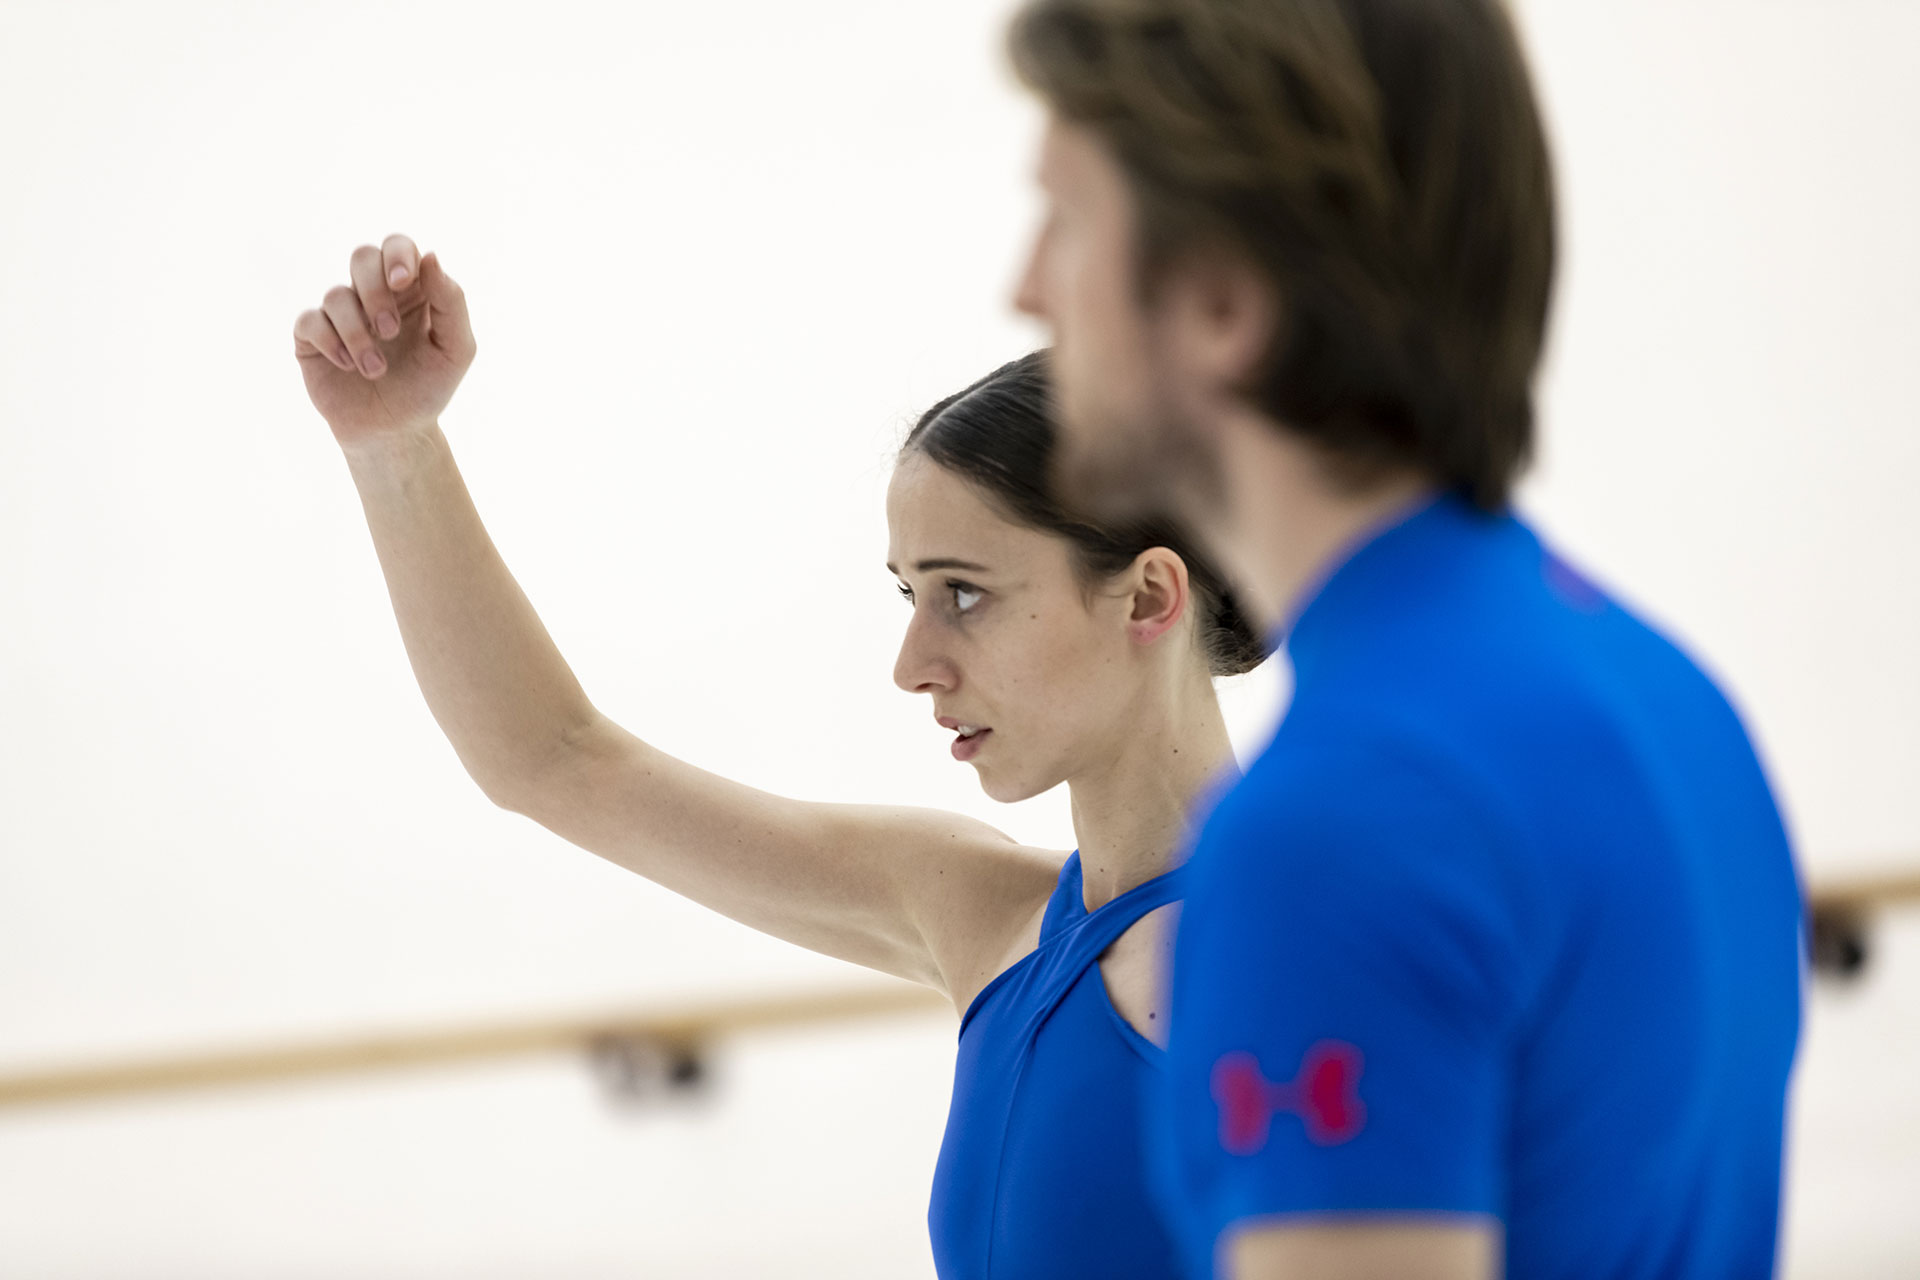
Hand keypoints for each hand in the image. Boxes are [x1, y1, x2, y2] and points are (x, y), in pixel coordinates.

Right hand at [293, 235, 475, 448]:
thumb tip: (431, 257)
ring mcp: (340, 314)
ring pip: (336, 294)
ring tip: (376, 369)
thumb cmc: (427, 388)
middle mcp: (372, 294)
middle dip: (375, 291)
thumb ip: (451, 303)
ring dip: (358, 334)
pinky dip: (331, 342)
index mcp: (409, 290)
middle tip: (390, 330)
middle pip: (362, 256)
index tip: (403, 282)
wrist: (395, 432)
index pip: (398, 246)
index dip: (397, 255)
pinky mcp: (312, 337)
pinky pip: (310, 320)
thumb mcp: (455, 350)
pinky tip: (348, 366)